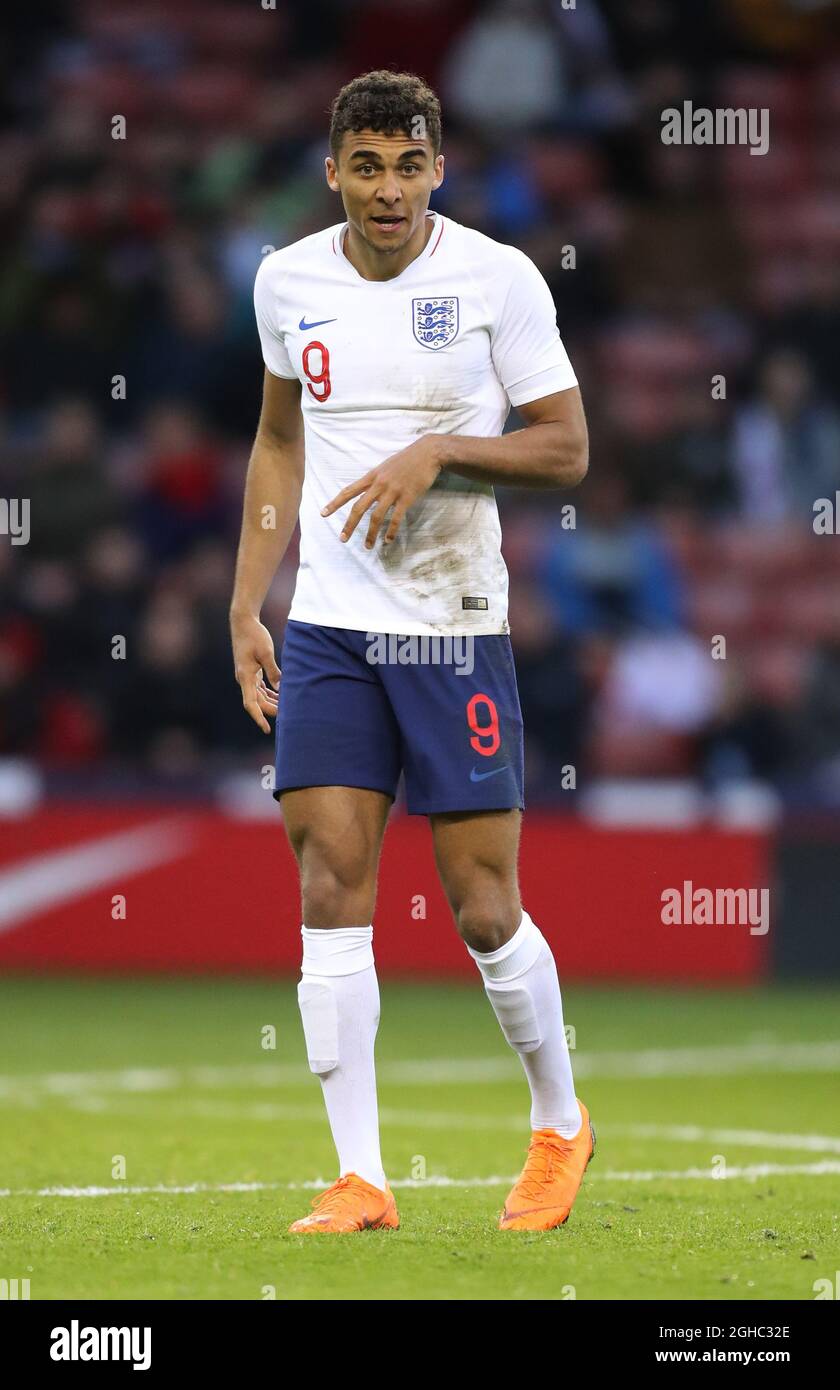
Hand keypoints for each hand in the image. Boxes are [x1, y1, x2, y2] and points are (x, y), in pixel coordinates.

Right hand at [230, 612, 279, 732]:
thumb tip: (281, 689)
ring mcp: (246, 675)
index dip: (259, 718)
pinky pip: (259, 687)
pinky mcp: (250, 670)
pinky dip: (269, 693)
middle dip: (270, 710)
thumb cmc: (254, 635)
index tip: (267, 729)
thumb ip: (273, 672)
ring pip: (258, 695)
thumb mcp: (266, 653)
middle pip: (257, 702)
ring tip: (286, 707)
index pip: (251, 704)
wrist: (243, 622)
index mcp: (245, 676)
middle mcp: (244, 679)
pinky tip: (279, 695)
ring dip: (270, 702)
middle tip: (288, 716)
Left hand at [320, 435, 444, 548]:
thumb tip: (369, 491)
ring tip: (368, 546)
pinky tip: (387, 540)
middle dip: (349, 524)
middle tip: (342, 539)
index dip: (334, 503)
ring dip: (370, 534)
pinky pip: (396, 518)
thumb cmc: (408, 459)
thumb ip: (376, 479)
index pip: (348, 491)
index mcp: (372, 476)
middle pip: (358, 507)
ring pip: (376, 516)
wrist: (427, 453)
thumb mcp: (386, 466)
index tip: (323, 514)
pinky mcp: (407, 497)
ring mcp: (393, 491)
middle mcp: (379, 485)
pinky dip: (390, 531)